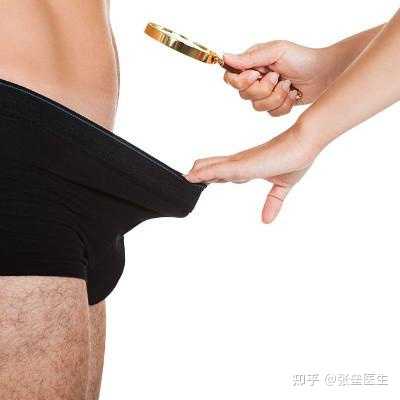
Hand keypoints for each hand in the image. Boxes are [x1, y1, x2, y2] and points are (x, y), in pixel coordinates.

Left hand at [186, 123, 317, 222]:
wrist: (306, 144)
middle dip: (202, 174)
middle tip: (188, 179)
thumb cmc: (296, 158)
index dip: (214, 176)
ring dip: (199, 173)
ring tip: (185, 178)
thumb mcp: (282, 186)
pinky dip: (205, 172)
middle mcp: (242, 163)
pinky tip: (193, 176)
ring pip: (214, 167)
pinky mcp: (244, 164)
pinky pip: (220, 169)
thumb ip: (273, 201)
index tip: (202, 179)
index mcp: (250, 166)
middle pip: (215, 167)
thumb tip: (266, 220)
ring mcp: (242, 163)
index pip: (226, 172)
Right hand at [223, 41, 334, 115]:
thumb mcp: (275, 51)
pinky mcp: (276, 107)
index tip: (255, 75)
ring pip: (258, 107)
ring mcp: (266, 95)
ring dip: (277, 96)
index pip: (231, 79)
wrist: (324, 73)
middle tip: (279, 77)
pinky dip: (285, 105)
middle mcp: (256, 81)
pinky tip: (293, 94)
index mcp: (252, 66)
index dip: (240, 81)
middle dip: (264, 88)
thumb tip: (225, 57)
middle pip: (244, 95)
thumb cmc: (301, 58)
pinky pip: (272, 114)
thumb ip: (250, 57)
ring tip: (289, 85)